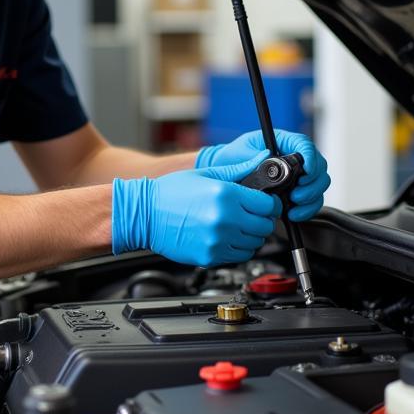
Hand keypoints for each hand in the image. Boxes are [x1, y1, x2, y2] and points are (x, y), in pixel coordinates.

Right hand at [112, 154, 280, 266]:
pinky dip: (239, 248)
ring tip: (236, 225)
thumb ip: (238, 168)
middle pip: (265, 226)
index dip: (269, 204)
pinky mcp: (210, 256)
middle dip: (262, 219)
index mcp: (225, 194)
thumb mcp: (206, 173)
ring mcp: (217, 240)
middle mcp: (224, 219)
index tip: (264, 203)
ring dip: (251, 235)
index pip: (268, 205)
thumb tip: (262, 158)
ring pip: (255, 243)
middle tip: (250, 214)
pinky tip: (226, 236)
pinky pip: (239, 255)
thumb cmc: (171, 193)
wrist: (145, 215)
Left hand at [196, 128, 329, 221]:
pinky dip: (307, 209)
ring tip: (294, 205)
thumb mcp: (241, 152)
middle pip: (319, 166)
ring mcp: (297, 175)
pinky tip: (293, 214)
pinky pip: (312, 200)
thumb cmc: (232, 158)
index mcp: (283, 142)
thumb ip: (255, 155)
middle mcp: (294, 157)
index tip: (306, 170)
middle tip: (297, 195)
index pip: (305, 145)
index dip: (310, 158)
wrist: (224, 174)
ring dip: (311, 198)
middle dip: (312, 183)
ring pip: (319, 184)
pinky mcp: (296, 191)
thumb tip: (269, 156)